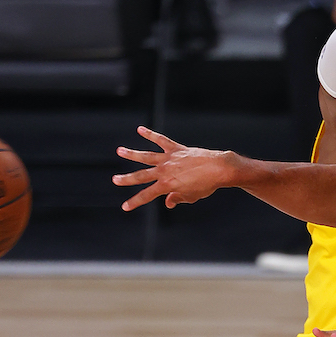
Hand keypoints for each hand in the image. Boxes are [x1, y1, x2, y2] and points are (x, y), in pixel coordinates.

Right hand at [113, 126, 234, 210]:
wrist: (220, 169)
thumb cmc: (207, 185)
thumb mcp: (191, 196)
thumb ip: (178, 198)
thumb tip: (168, 202)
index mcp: (167, 185)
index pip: (147, 195)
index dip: (135, 202)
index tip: (125, 207)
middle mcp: (165, 171)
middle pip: (142, 176)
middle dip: (128, 179)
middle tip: (115, 180)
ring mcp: (169, 159)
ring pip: (147, 156)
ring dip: (132, 154)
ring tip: (120, 150)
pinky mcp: (176, 149)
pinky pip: (161, 140)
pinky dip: (151, 134)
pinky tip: (140, 129)